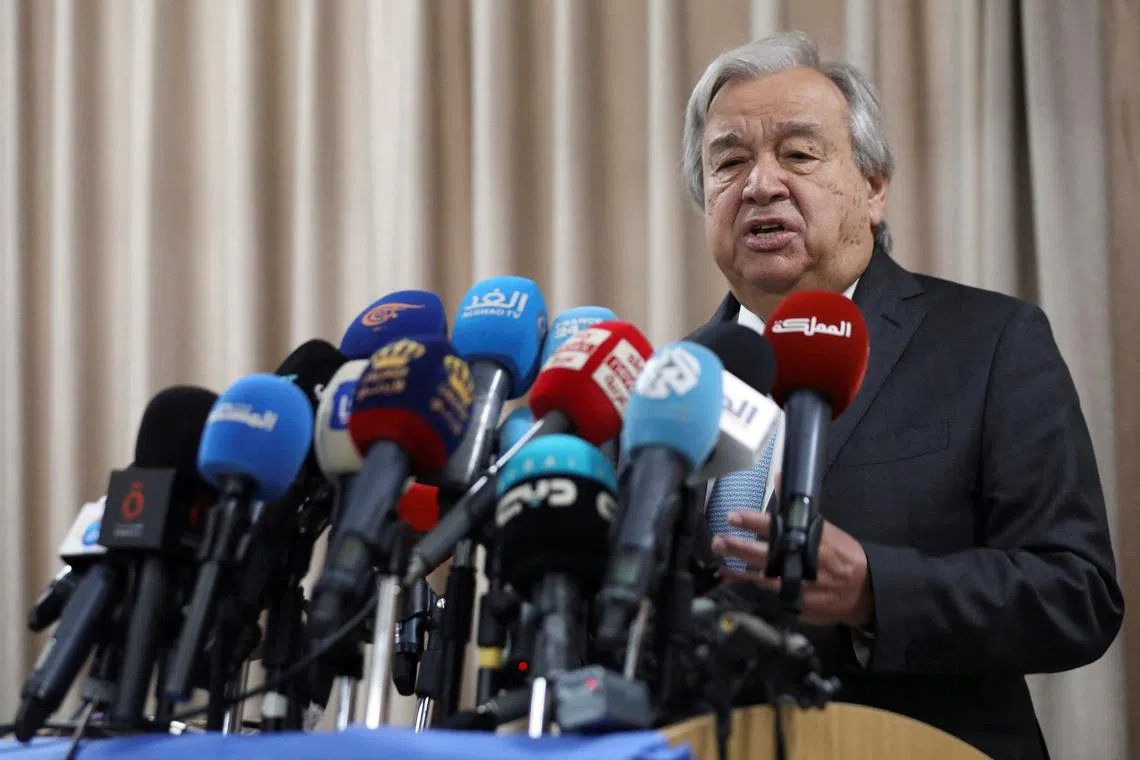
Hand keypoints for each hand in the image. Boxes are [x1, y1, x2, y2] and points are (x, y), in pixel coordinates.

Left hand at [710, 509, 873, 627]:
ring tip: (720, 565)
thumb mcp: (822, 527)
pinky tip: (736, 582)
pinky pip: (769, 596)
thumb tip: (778, 475)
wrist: (862, 589)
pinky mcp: (796, 604)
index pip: (775, 526)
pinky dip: (753, 588)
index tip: (732, 516)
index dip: (752, 521)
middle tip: (718, 541)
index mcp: (808, 539)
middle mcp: (800, 562)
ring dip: (739, 572)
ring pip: (761, 578)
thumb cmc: (841, 553)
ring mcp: (797, 586)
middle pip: (762, 555)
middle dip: (737, 547)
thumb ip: (795, 506)